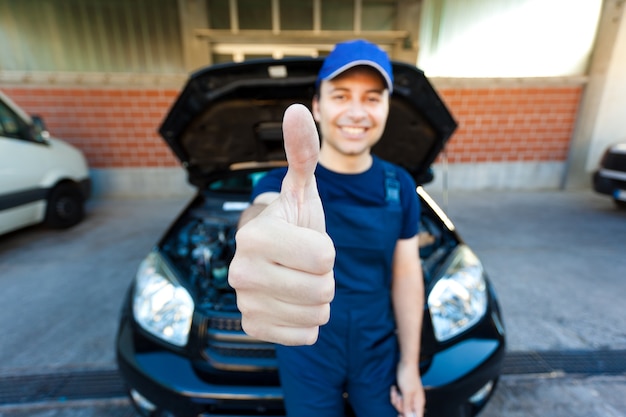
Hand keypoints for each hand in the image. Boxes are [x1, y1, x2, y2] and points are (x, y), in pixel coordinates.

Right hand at [228, 104, 335, 345]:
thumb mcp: (303, 189)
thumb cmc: (294, 222)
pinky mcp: (252, 328)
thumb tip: (296, 109)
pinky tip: (291, 301)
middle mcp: (239, 272)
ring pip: (318, 315)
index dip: (327, 249)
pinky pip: (307, 334)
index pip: (324, 257)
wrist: (274, 257)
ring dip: (318, 298)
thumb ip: (302, 152)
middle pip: (322, 290)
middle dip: (325, 276)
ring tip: (299, 279)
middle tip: (305, 263)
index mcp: (254, 236)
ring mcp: (243, 303)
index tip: (308, 240)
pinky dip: (308, 321)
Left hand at [390, 362, 424, 416]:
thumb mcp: (407, 393)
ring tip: (396, 391)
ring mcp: (409, 397)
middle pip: (406, 413)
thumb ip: (407, 406)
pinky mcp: (403, 393)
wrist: (406, 364)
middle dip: (399, 406)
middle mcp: (415, 402)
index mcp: (419, 403)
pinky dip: (394, 395)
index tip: (399, 415)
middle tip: (398, 397)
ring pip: (400, 406)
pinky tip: (394, 388)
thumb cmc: (408, 376)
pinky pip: (397, 399)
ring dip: (395, 399)